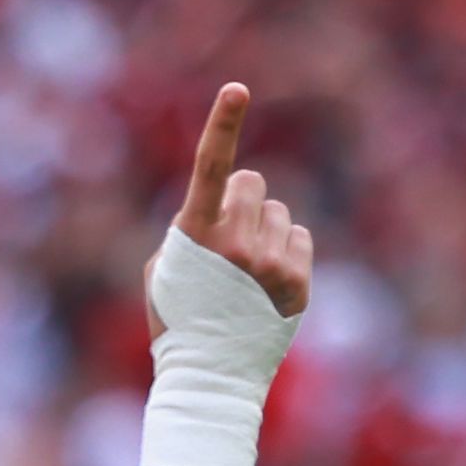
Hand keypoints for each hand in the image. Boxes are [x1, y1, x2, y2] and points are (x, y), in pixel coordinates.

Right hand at [170, 84, 314, 319]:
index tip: (237, 89)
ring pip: (278, 211)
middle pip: (253, 182)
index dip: (222, 124)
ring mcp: (269, 265)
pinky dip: (285, 253)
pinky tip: (266, 283)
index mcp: (195, 235)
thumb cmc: (178, 317)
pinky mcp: (296, 283)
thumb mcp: (166, 267)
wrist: (208, 376)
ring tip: (245, 272)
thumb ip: (192, 226)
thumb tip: (225, 202)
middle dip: (242, 201)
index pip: (210, 167)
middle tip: (227, 240)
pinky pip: (299, 237)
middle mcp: (235, 244)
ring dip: (264, 230)